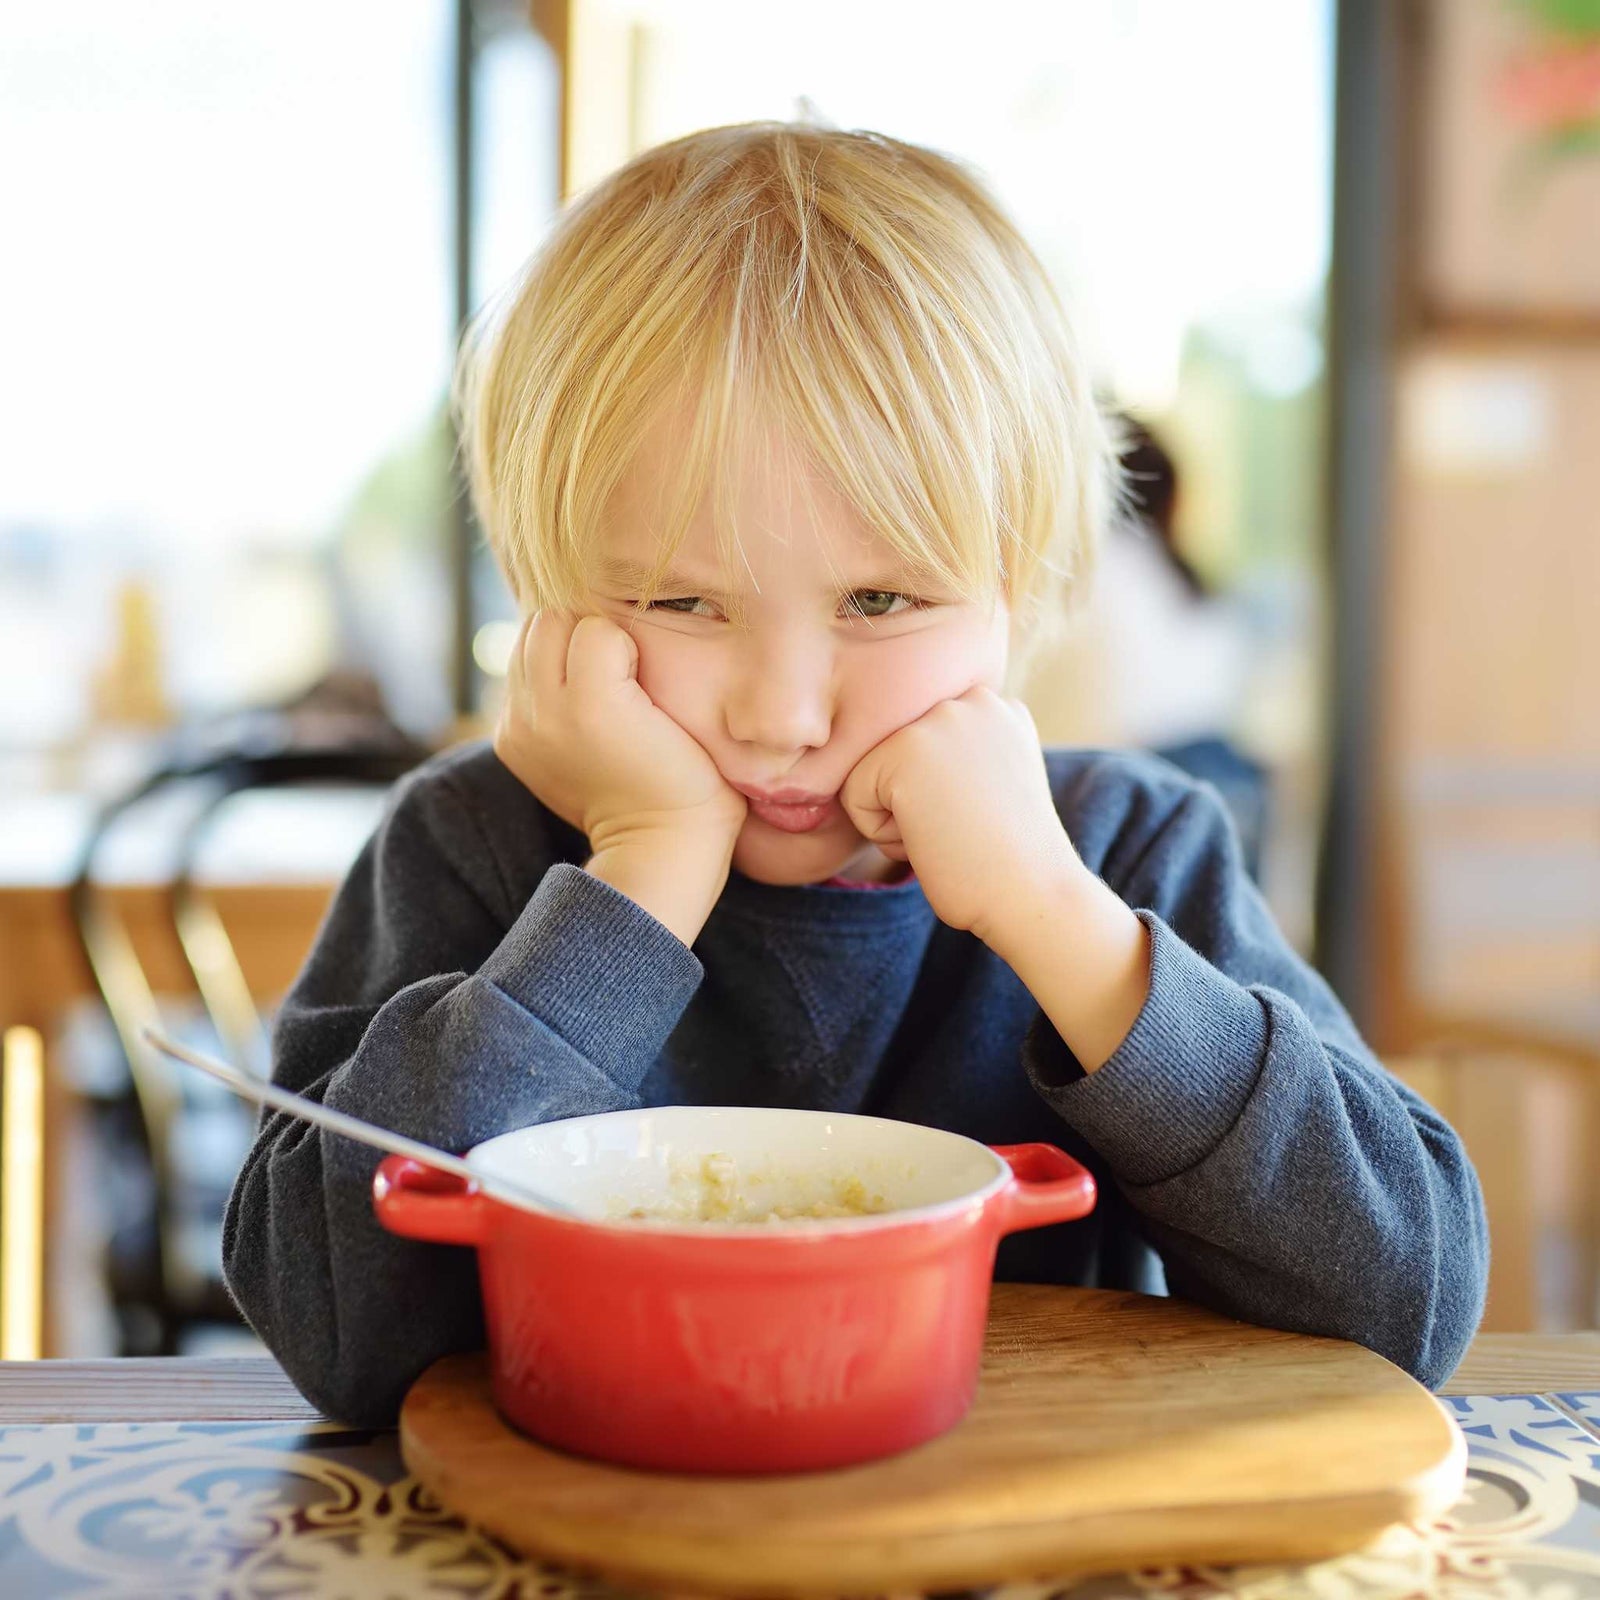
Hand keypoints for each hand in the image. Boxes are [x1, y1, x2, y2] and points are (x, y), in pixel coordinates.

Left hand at [493, 610, 747, 854]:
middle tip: (614, 668)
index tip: (642, 675)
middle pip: (548, 620)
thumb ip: (642, 651)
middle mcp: (543, 716)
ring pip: (526, 639)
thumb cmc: (690, 769)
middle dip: (581, 632)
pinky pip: (516, 676)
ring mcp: (520, 730)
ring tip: (589, 681)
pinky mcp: (508, 740)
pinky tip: (572, 707)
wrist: (658, 839)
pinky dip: (541, 678)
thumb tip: (603, 621)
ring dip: (557, 649)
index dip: (626, 642)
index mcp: (592, 705)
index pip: (594, 624)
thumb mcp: (687, 704)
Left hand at [838, 687, 1080, 942]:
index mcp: (994, 704)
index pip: (917, 746)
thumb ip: (955, 752)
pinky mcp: (906, 749)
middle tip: (967, 826)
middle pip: (890, 755)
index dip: (936, 794)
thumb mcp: (991, 781)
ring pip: (870, 773)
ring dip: (898, 817)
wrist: (1033, 894)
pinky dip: (883, 835)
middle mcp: (969, 698)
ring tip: (952, 831)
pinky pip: (854, 797)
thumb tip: (903, 756)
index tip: (983, 814)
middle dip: (915, 801)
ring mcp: (939, 719)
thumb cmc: (1008, 858)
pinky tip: (934, 838)